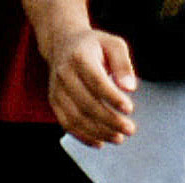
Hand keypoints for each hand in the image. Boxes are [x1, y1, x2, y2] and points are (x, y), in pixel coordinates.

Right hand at [47, 26, 137, 147]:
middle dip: (110, 120)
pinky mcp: (54, 101)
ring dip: (98, 132)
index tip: (130, 109)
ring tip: (118, 138)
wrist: (62, 43)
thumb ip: (123, 64)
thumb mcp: (113, 44)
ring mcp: (56, 89)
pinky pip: (67, 124)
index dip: (113, 98)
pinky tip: (100, 142)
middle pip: (87, 103)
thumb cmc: (93, 45)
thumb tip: (130, 87)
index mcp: (80, 56)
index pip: (97, 81)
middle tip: (129, 129)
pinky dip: (83, 136)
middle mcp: (64, 73)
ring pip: (76, 117)